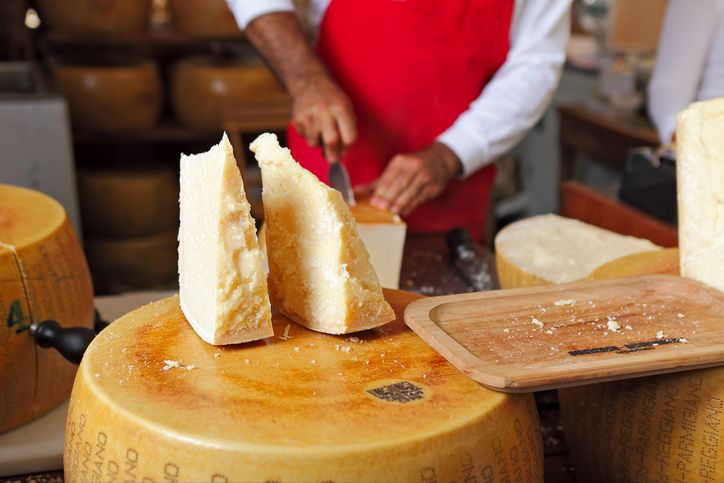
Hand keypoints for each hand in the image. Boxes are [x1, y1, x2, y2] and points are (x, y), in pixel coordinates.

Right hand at [244, 12, 356, 161]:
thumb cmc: (332, 100)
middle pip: (331, 141)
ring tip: (321, 134)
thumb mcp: (346, 108)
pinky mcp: (298, 118)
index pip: (349, 136)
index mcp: (341, 108)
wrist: (310, 83)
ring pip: (314, 143)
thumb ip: (347, 129)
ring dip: (318, 144)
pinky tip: (312, 126)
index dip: (347, 148)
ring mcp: (309, 114)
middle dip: (333, 154)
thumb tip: (341, 154)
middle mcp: (324, 110)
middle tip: (332, 159)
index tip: (344, 151)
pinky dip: (309, 136)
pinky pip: (304, 137)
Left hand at [368, 143, 461, 215]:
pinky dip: (412, 205)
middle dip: (390, 197)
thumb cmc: (412, 167)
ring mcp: (425, 176)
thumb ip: (377, 183)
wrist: (440, 160)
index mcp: (401, 161)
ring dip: (401, 202)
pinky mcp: (434, 186)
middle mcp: (414, 166)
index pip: (390, 177)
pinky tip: (404, 211)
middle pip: (400, 184)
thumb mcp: (395, 169)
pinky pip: (421, 198)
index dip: (382, 190)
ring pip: (411, 192)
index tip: (374, 201)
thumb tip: (354, 193)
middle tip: (381, 208)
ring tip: (392, 211)